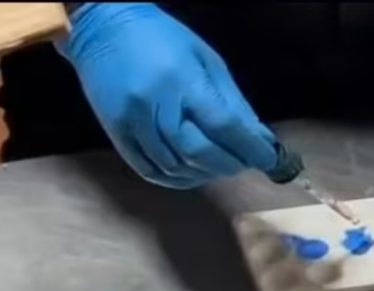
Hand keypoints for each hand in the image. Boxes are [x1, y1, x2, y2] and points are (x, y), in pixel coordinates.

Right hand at [57, 3, 276, 188]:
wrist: (104, 28)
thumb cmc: (163, 39)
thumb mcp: (206, 59)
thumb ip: (233, 102)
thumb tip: (259, 138)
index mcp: (182, 79)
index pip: (224, 124)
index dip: (250, 148)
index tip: (269, 160)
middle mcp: (155, 103)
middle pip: (198, 151)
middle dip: (228, 164)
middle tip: (244, 164)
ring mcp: (131, 122)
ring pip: (175, 166)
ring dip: (204, 173)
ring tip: (220, 166)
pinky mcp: (115, 134)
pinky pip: (148, 170)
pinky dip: (175, 179)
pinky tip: (192, 173)